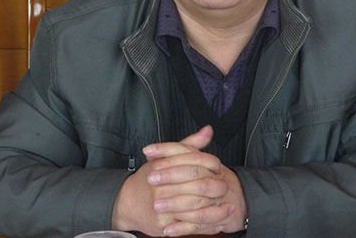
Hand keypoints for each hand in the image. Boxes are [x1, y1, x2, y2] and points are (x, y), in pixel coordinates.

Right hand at [112, 126, 234, 235]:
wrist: (127, 202)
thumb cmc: (149, 178)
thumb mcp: (166, 157)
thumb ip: (189, 145)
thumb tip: (208, 130)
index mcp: (163, 165)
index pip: (194, 162)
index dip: (211, 165)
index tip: (220, 168)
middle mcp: (162, 185)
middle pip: (197, 185)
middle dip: (215, 187)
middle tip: (225, 187)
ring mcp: (163, 205)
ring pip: (196, 207)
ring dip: (215, 209)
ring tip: (228, 207)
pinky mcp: (164, 224)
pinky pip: (190, 226)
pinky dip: (206, 226)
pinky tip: (218, 223)